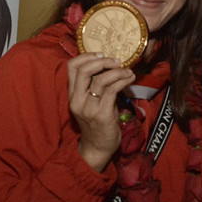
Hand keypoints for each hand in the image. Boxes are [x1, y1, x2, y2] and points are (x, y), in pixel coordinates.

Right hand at [67, 52, 135, 170]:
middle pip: (84, 71)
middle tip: (116, 60)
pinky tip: (129, 79)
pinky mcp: (102, 115)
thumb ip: (95, 86)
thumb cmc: (97, 123)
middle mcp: (77, 101)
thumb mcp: (91, 102)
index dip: (85, 56)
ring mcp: (89, 109)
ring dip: (117, 71)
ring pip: (101, 80)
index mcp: (72, 95)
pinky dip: (122, 81)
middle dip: (102, 61)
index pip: (71, 68)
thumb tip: (111, 66)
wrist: (97, 147)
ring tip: (127, 71)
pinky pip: (112, 91)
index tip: (100, 54)